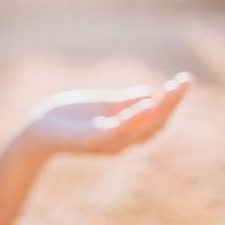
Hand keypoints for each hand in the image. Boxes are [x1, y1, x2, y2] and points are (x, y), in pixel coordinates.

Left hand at [26, 72, 192, 155]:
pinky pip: (117, 131)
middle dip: (172, 103)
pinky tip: (146, 104)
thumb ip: (125, 101)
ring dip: (159, 109)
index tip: (185, 80)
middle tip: (187, 82)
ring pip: (141, 128)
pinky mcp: (91, 141)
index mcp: (125, 130)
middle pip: (155, 124)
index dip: (172, 101)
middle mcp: (121, 141)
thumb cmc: (68, 117)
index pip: (157, 118)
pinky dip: (133, 119)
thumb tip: (153, 92)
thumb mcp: (102, 104)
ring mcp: (107, 143)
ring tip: (173, 90)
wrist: (38, 130)